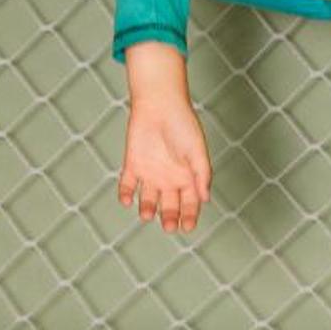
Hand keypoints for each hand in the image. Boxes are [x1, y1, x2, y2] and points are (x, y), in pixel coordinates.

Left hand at [119, 43, 212, 234]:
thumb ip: (202, 175)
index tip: (188, 227)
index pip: (190, 203)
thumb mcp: (197, 151)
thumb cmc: (183, 124)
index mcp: (187, 176)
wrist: (159, 103)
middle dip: (169, 218)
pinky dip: (125, 194)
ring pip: (148, 200)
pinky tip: (127, 199)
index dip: (190, 216)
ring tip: (147, 213)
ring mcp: (150, 173)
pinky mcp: (133, 165)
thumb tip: (205, 199)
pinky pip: (127, 185)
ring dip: (146, 209)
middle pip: (169, 207)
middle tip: (168, 225)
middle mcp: (169, 178)